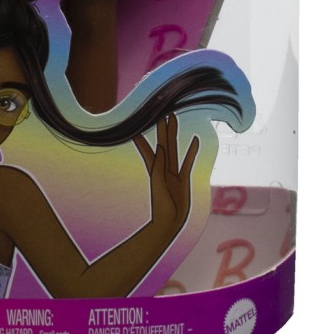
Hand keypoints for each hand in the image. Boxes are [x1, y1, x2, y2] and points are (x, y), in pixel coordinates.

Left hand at [134, 113, 197, 242]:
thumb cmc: (161, 207)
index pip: (147, 147)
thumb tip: (160, 147)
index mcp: (154, 168)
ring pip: (174, 148)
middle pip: (163, 143)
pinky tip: (195, 140)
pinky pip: (188, 162)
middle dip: (162, 127)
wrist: (168, 224)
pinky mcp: (183, 179)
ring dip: (173, 133)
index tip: (138, 120)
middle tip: (162, 110)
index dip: (143, 134)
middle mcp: (163, 167)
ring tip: (174, 118)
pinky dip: (191, 151)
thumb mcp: (158, 186)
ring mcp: (173, 173)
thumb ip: (159, 167)